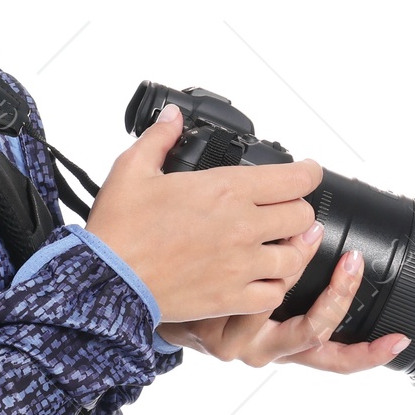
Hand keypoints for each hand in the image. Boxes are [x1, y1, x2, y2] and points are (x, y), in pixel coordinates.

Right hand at [84, 102, 328, 324]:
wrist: (106, 281)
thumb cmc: (118, 228)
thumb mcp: (132, 170)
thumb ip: (160, 138)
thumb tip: (173, 117)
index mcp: (225, 189)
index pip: (295, 178)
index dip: (308, 172)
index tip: (305, 172)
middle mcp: (242, 226)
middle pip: (301, 216)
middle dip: (296, 210)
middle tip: (282, 210)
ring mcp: (241, 265)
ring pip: (296, 257)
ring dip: (290, 249)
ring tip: (277, 246)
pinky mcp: (232, 298)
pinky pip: (274, 294)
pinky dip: (272, 286)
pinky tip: (260, 279)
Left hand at [155, 244, 412, 371]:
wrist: (143, 301)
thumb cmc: (199, 298)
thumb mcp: (251, 304)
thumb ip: (284, 285)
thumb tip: (322, 250)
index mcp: (279, 342)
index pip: (333, 357)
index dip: (370, 354)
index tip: (399, 340)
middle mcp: (265, 349)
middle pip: (319, 336)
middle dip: (341, 295)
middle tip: (353, 260)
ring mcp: (242, 343)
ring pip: (289, 314)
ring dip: (304, 271)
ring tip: (310, 234)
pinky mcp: (219, 328)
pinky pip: (256, 302)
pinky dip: (271, 276)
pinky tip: (279, 248)